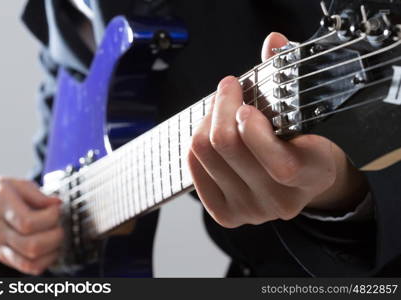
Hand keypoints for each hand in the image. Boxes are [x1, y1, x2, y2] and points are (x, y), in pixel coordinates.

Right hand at [0, 177, 62, 274]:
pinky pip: (29, 267)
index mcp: (0, 206)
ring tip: (55, 234)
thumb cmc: (5, 192)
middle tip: (58, 224)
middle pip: (31, 246)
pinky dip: (46, 261)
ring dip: (52, 249)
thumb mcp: (19, 184)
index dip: (50, 217)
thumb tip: (57, 204)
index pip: (28, 223)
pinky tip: (51, 247)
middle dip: (55, 235)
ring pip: (30, 261)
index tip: (56, 208)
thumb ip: (38, 195)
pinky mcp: (4, 256)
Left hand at [187, 32, 367, 227]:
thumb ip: (289, 77)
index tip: (245, 100)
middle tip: (227, 87)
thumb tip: (272, 42)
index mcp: (312, 175)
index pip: (279, 163)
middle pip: (228, 147)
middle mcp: (281, 201)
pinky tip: (210, 131)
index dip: (253, 129)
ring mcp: (251, 211)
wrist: (300, 180)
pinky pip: (193, 169)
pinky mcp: (226, 215)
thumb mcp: (306, 112)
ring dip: (207, 120)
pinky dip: (196, 143)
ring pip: (204, 153)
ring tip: (220, 108)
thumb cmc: (304, 140)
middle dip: (221, 105)